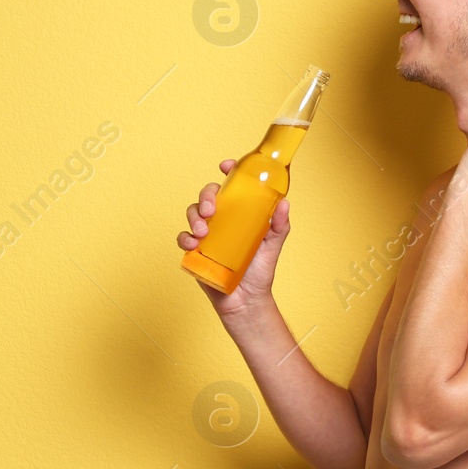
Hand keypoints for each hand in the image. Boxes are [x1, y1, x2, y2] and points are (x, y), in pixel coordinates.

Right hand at [178, 159, 291, 317]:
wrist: (246, 302)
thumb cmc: (259, 272)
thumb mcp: (272, 246)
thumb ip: (279, 226)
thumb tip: (284, 204)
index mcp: (239, 214)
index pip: (232, 187)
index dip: (228, 172)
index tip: (226, 166)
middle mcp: (222, 221)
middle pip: (208, 196)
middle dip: (206, 197)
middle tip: (211, 210)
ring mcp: (207, 235)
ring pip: (193, 213)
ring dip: (194, 216)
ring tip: (202, 231)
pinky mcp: (195, 251)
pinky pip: (183, 238)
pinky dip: (184, 237)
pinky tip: (194, 243)